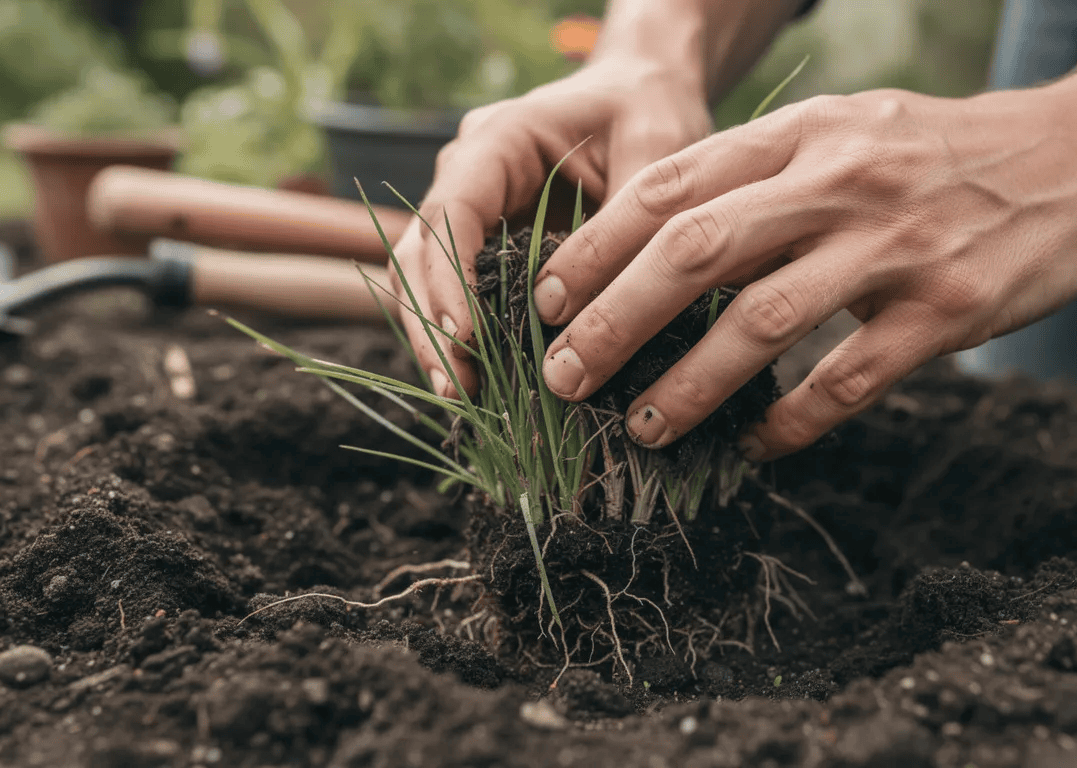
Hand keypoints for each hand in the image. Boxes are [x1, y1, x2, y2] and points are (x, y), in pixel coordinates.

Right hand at [391, 57, 711, 396]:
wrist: (645, 91)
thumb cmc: (650, 111)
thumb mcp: (654, 155)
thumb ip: (625, 227)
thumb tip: (598, 316)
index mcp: (498, 141)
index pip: (452, 213)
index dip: (450, 279)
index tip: (466, 338)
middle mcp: (468, 172)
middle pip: (421, 253)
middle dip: (433, 323)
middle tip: (457, 387)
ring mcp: (472, 207)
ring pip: (425, 276)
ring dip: (437, 336)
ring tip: (461, 395)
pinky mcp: (487, 237)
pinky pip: (456, 287)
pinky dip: (462, 332)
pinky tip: (481, 379)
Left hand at [533, 87, 1076, 459]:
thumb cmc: (944, 151)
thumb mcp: (848, 129)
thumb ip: (764, 171)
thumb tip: (663, 233)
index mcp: (806, 134)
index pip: (673, 186)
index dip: (598, 247)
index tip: (545, 300)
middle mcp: (841, 182)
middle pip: (697, 251)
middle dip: (615, 319)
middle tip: (563, 376)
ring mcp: (896, 246)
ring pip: (764, 322)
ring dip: (691, 384)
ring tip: (644, 427)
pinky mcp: (949, 309)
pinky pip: (851, 378)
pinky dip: (794, 419)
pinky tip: (758, 446)